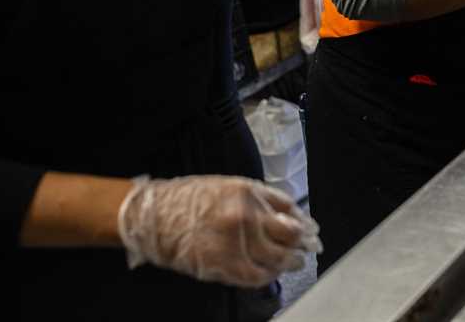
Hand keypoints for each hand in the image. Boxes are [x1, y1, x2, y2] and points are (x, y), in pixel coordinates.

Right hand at [118, 175, 321, 287]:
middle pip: (289, 234)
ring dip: (291, 261)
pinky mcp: (223, 265)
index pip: (289, 209)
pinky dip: (269, 276)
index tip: (311, 228)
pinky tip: (272, 273)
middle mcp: (246, 216)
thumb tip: (289, 217)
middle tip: (311, 246)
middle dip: (303, 242)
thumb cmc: (189, 200)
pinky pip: (256, 275)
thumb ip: (258, 200)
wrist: (154, 217)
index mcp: (248, 192)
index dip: (303, 221)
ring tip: (296, 261)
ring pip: (277, 257)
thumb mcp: (228, 188)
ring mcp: (236, 242)